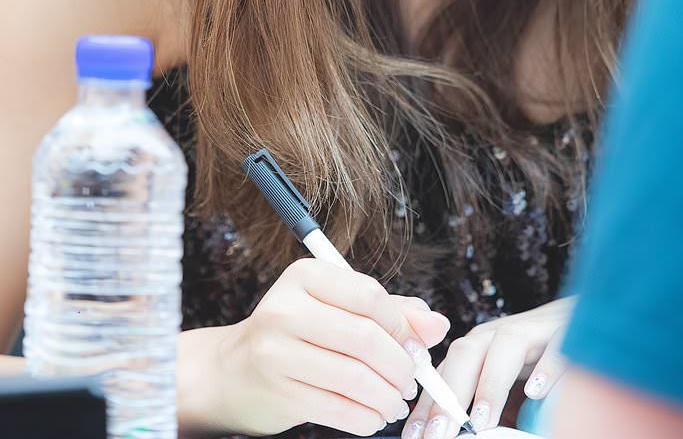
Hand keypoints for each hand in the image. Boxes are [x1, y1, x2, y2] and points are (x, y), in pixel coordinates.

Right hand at [177, 259, 450, 437]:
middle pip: (364, 338)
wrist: (234, 371)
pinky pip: (338, 409)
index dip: (401, 324)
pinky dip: (367, 417)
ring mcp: (278, 352)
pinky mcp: (278, 391)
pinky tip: (375, 415)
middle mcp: (286, 308)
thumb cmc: (298, 333)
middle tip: (411, 380)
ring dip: (387, 396)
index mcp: (305, 276)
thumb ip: (391, 311)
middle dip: (400, 366)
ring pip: (354, 378)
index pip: (369, 295)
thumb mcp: (338, 308)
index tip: (414, 345)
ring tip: (396, 401)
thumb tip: (438, 325)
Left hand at [402, 297, 574, 438]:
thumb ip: (483, 410)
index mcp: (477, 349)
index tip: (415, 436)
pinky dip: (546, 367)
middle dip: (451, 394)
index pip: (445, 373)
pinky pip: (555, 345)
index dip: (429, 405)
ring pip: (506, 344)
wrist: (582, 322)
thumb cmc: (535, 363)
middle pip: (466, 353)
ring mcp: (531, 329)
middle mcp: (498, 335)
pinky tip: (536, 392)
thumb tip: (459, 436)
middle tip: (441, 432)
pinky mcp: (565, 330)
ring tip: (482, 421)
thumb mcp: (504, 390)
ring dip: (491, 383)